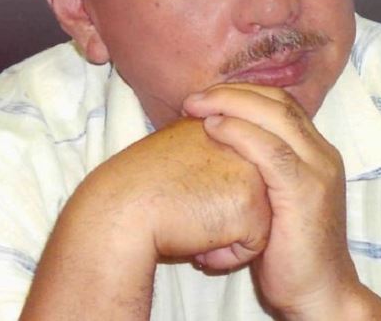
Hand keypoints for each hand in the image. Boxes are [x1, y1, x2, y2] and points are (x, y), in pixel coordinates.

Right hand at [21, 117, 270, 319]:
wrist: (122, 209)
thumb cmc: (141, 185)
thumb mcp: (182, 148)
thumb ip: (211, 147)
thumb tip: (229, 174)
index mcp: (227, 124)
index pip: (239, 174)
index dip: (212, 195)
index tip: (183, 194)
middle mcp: (246, 144)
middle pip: (253, 195)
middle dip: (223, 212)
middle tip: (185, 208)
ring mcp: (252, 174)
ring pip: (258, 221)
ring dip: (225, 235)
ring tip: (189, 225)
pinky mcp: (251, 207)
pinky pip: (253, 246)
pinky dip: (227, 256)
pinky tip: (197, 246)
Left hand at [183, 84, 360, 317]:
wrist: (319, 293)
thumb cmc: (288, 254)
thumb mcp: (273, 201)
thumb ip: (258, 171)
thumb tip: (215, 149)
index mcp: (317, 153)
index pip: (281, 103)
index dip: (243, 94)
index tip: (206, 98)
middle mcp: (323, 154)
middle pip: (278, 101)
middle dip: (233, 92)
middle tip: (194, 98)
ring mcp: (318, 170)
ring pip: (276, 117)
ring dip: (231, 105)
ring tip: (195, 107)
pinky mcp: (305, 192)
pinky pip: (271, 150)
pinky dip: (240, 133)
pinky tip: (214, 129)